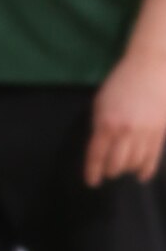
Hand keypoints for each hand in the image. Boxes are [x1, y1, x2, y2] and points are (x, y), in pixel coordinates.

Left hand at [86, 38, 165, 185]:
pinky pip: (153, 158)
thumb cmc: (121, 82)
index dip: (92, 172)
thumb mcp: (101, 102)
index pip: (96, 155)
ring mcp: (144, 133)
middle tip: (108, 172)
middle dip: (110, 171)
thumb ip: (99, 125)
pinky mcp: (160, 132)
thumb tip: (99, 147)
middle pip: (116, 164)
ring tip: (123, 169)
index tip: (91, 182)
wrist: (149, 68)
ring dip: (127, 169)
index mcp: (106, 123)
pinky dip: (146, 170)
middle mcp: (125, 131)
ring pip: (135, 163)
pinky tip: (141, 176)